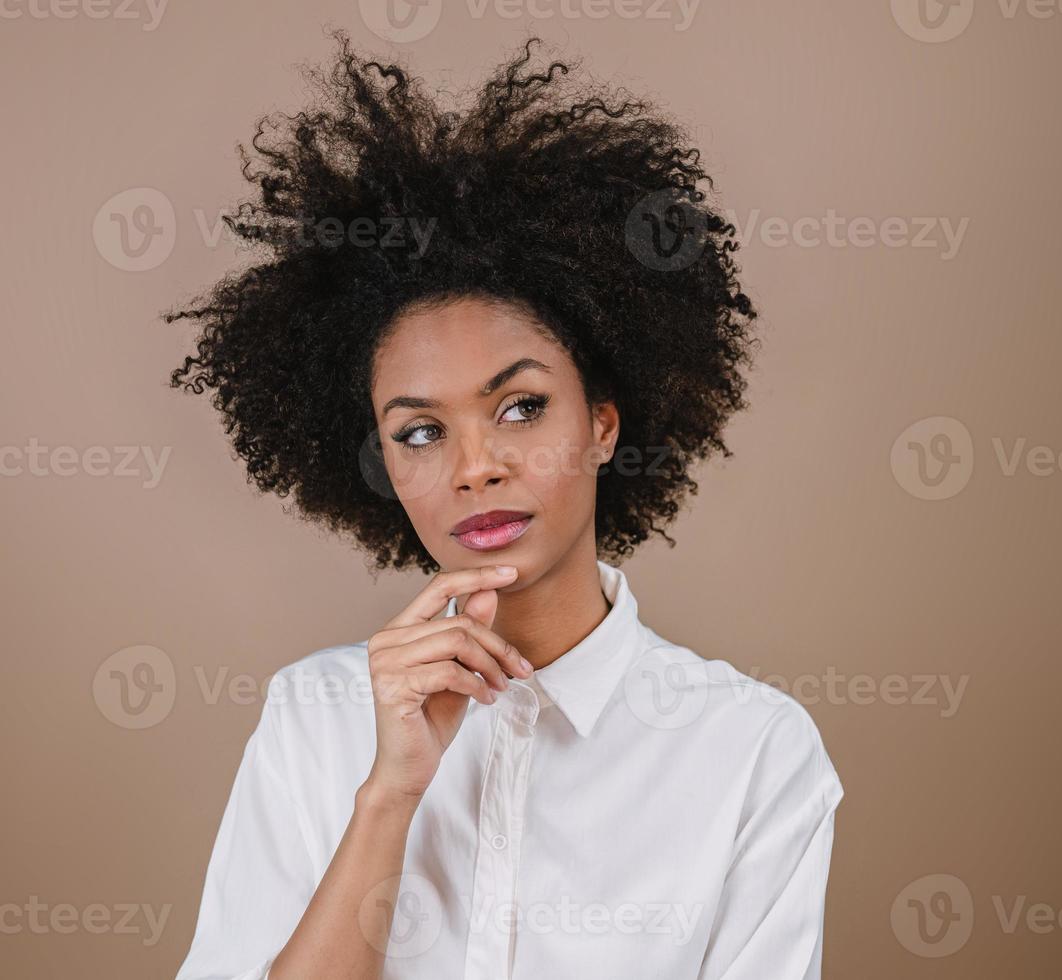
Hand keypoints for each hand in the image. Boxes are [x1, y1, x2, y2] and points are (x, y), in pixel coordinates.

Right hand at [363, 564, 532, 800]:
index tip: (511, 572)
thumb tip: (490, 592)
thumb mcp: (460, 669)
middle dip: (498, 644)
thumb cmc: (431, 720)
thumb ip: (470, 631)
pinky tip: (485, 699)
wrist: (407, 769)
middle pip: (458, 621)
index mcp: (399, 630)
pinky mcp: (392, 685)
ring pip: (457, 642)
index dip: (476, 576)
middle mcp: (386, 640)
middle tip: (520, 669)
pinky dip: (477, 685)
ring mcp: (385, 661)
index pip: (438, 586)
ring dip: (490, 666)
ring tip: (501, 686)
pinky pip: (450, 671)